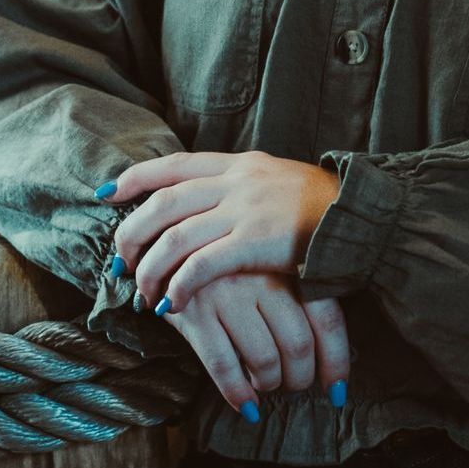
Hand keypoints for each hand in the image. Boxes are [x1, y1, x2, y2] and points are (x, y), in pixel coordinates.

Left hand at [98, 150, 340, 314]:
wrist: (359, 217)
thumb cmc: (323, 207)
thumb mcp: (277, 179)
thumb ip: (243, 185)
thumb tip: (211, 199)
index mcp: (238, 165)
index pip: (174, 165)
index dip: (136, 178)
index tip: (109, 193)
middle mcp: (235, 182)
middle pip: (163, 202)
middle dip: (132, 232)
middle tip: (120, 261)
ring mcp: (244, 211)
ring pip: (174, 236)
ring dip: (150, 267)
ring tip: (142, 291)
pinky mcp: (255, 243)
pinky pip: (201, 265)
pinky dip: (178, 284)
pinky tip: (171, 303)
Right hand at [157, 267, 350, 418]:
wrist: (169, 245)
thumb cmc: (229, 267)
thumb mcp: (268, 270)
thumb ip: (298, 299)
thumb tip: (326, 359)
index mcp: (287, 265)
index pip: (326, 319)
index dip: (336, 360)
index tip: (337, 389)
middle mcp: (262, 277)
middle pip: (298, 344)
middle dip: (300, 378)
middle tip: (294, 384)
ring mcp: (228, 294)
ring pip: (264, 359)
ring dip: (270, 384)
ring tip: (266, 385)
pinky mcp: (195, 312)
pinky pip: (223, 365)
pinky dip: (237, 393)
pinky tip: (246, 405)